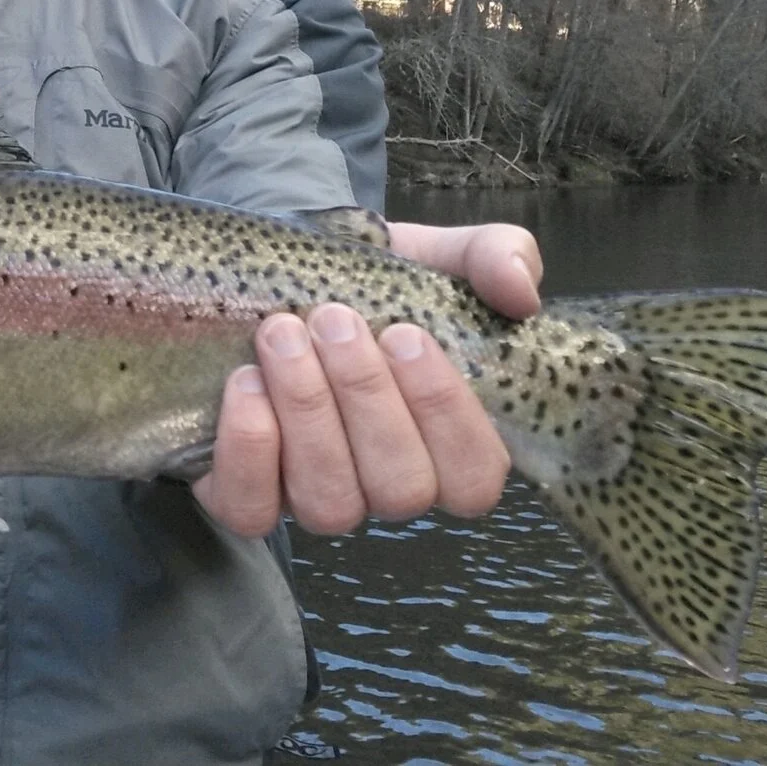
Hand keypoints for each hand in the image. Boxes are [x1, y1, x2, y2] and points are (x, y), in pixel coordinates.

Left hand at [193, 222, 541, 538]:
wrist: (280, 274)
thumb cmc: (375, 280)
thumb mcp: (440, 257)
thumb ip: (497, 258)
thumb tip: (520, 292)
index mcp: (448, 444)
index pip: (474, 479)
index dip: (445, 416)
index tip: (405, 334)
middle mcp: (386, 484)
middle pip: (399, 489)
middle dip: (366, 398)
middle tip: (333, 319)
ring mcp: (318, 497)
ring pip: (329, 503)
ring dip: (307, 412)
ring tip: (282, 334)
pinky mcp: (248, 495)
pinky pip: (251, 508)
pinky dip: (248, 450)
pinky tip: (245, 383)